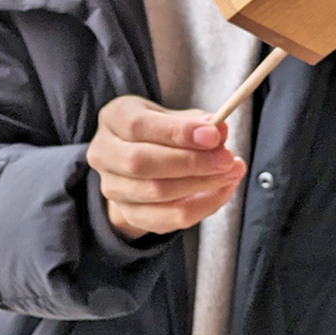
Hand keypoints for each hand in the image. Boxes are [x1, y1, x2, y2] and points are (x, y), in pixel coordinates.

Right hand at [86, 95, 245, 240]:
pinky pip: (167, 219)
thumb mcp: (175, 116)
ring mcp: (112, 188)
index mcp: (113, 118)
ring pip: (156, 193)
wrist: (139, 160)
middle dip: (191, 162)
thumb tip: (219, 129)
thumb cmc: (159, 131)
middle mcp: (103, 154)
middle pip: (141, 163)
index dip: (177, 132)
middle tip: (228, 159)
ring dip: (202, 185)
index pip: (137, 126)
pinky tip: (222, 191)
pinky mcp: (128, 215)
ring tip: (232, 173)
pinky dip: (202, 206)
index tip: (214, 136)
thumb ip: (196, 122)